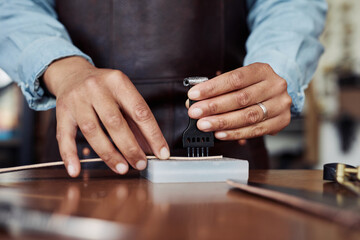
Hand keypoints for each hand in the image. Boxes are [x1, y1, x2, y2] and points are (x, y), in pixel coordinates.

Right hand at [43, 57, 169, 176]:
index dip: (153, 134)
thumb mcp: (123, 96)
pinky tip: (77, 170)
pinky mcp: (62, 111)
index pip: (140, 111)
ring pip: (92, 131)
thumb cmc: (104, 88)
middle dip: (130, 147)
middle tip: (140, 164)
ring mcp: (77, 99)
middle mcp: (97, 88)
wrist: (72, 74)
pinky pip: (65, 136)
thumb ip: (136, 121)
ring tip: (122, 168)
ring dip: (108, 154)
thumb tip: (151, 148)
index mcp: (118, 82)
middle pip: (115, 122)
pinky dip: (70, 155)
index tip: (162, 152)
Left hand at [186, 63, 291, 140]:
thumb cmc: (252, 86)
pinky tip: (220, 134)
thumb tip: (193, 101)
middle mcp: (274, 86)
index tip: (194, 94)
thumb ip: (218, 89)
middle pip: (241, 98)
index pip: (235, 78)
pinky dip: (235, 133)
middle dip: (214, 107)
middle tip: (195, 112)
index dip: (212, 88)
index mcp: (262, 70)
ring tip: (204, 125)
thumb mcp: (239, 80)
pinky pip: (255, 131)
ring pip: (248, 116)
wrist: (276, 93)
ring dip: (222, 122)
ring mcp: (280, 104)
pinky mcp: (281, 121)